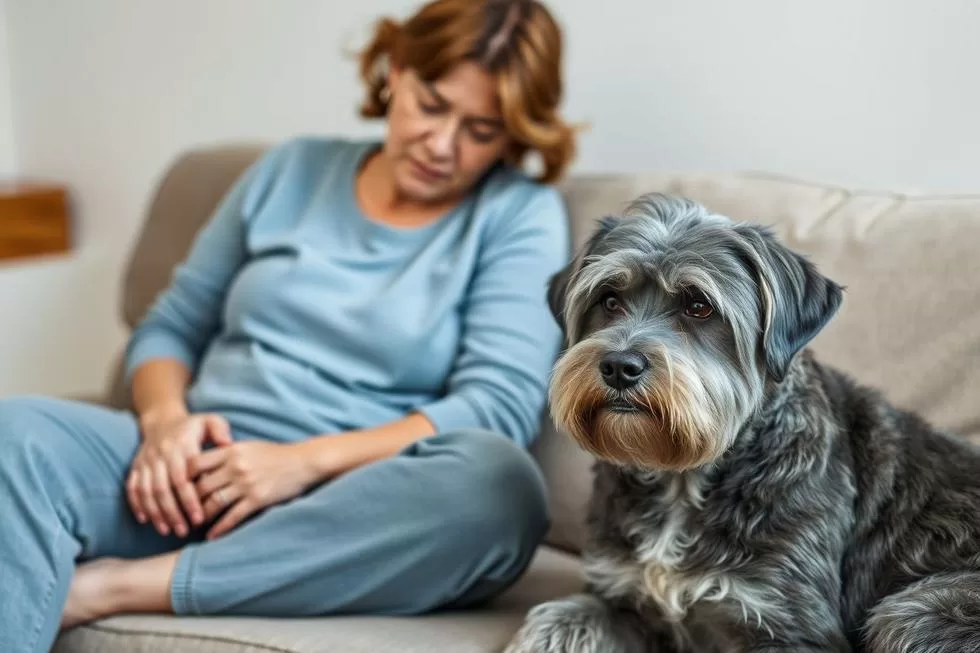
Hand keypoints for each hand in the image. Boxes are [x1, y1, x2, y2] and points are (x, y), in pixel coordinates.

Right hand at [128, 409, 232, 536]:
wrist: (162, 419)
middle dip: (173, 512)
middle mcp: (161, 454)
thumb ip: (221, 431)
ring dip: (156, 512)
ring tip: (168, 530)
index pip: (183, 477)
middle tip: (184, 531)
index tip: (200, 518)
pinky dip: (137, 504)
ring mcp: (146, 461)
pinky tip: (145, 520)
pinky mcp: (136, 467)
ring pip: (147, 491)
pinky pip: (132, 487)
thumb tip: (230, 445)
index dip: (190, 499)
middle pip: (164, 488)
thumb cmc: (193, 426)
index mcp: (181, 445)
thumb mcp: (210, 421)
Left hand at [189, 440, 321, 538]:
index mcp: (232, 451)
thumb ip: (227, 453)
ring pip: (213, 503)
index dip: (183, 476)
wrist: (303, 462)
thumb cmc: (276, 454)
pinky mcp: (257, 499)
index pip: (195, 463)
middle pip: (201, 486)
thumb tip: (204, 464)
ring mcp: (246, 484)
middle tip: (182, 512)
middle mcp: (236, 467)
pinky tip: (212, 535)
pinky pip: (233, 517)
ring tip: (195, 524)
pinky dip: (220, 528)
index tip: (177, 487)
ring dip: (202, 516)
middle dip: (189, 501)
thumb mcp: (249, 446)